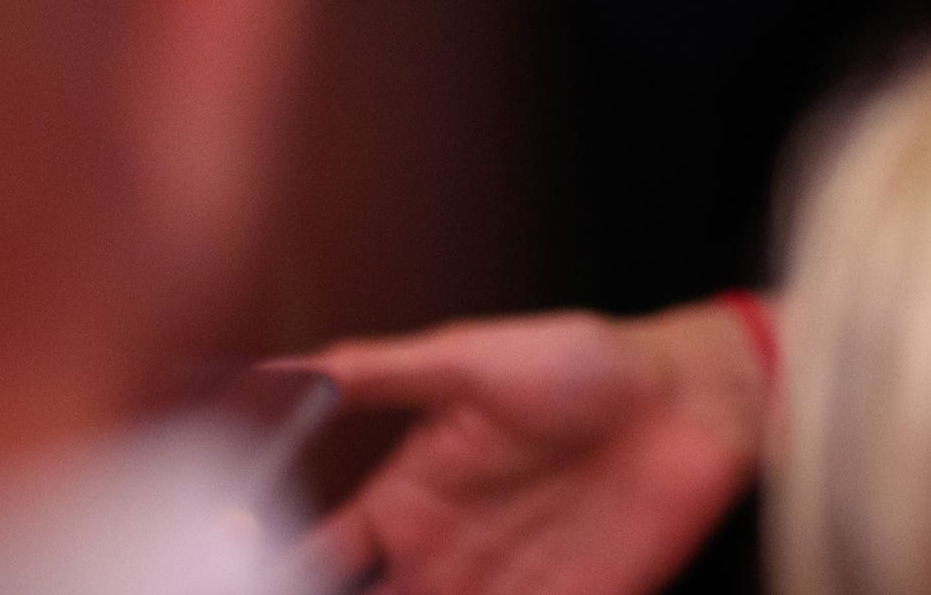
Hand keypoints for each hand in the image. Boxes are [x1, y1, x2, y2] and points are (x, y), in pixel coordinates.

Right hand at [301, 303, 768, 594]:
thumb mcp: (468, 358)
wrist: (691, 395)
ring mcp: (499, 589)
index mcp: (409, 495)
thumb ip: (374, 373)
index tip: (239, 575)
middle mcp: (443, 554)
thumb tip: (277, 368)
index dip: (274, 571)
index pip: (321, 552)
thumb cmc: (583, 362)